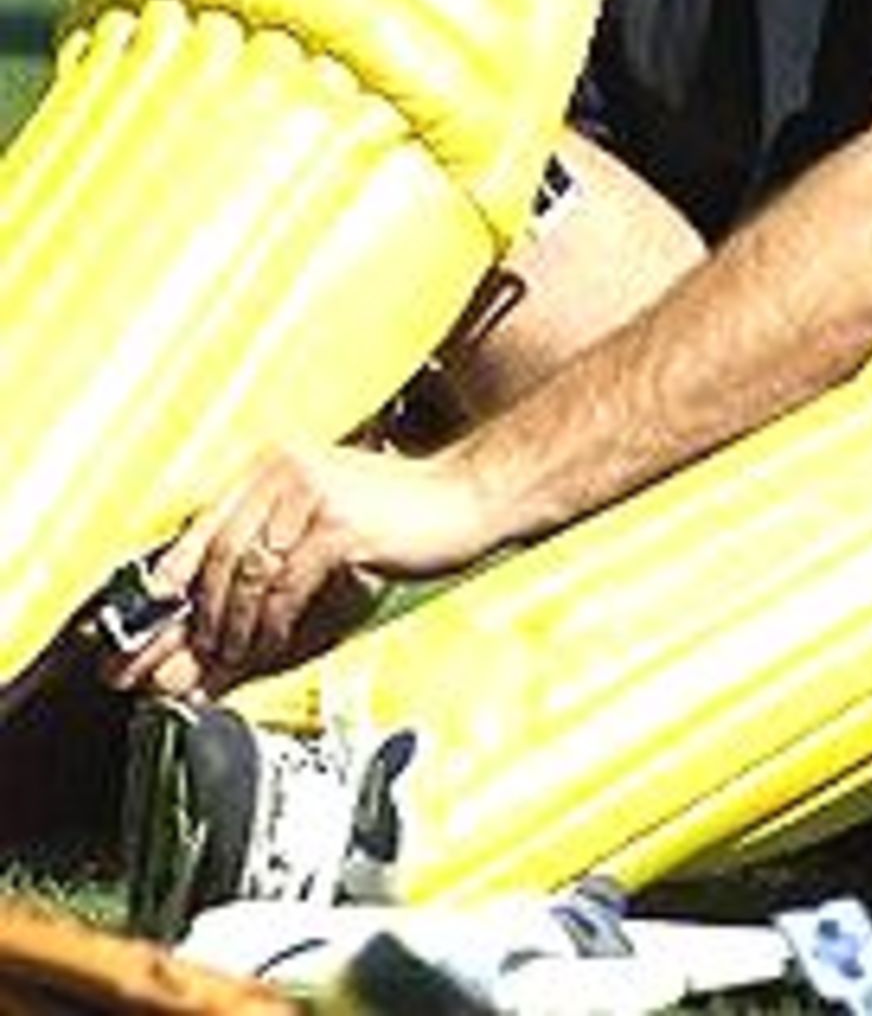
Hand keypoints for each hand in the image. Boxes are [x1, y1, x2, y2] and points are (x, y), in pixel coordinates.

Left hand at [103, 441, 449, 699]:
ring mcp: (311, 493)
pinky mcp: (339, 526)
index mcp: (273, 462)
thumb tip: (212, 628)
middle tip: (178, 668)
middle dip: (195, 622)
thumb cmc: (399, 517)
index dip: (170, 582)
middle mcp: (283, 469)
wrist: (467, 498)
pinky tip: (267, 651)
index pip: (204, 525)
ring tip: (225, 666)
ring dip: (231, 632)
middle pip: (219, 555)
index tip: (144, 629)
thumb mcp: (323, 526)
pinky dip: (270, 628)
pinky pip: (286, 589)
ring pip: (248, 576)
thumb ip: (269, 565)